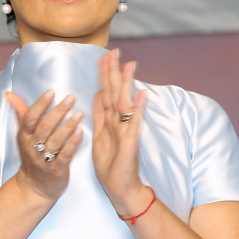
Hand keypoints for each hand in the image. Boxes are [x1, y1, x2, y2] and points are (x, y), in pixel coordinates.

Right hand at [6, 90, 83, 202]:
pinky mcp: (57, 170)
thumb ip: (21, 113)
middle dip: (58, 111)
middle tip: (71, 98)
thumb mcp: (23, 135)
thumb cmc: (32, 157)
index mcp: (24, 136)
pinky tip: (81, 132)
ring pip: (55, 140)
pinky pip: (65, 154)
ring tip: (79, 113)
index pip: (30, 118)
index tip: (51, 92)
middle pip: (44, 127)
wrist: (34, 187)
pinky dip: (73, 143)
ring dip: (68, 125)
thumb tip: (9, 94)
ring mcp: (44, 159)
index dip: (40, 104)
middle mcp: (32, 147)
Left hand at [91, 49, 150, 215]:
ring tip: (129, 64)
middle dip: (114, 72)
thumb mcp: (100, 135)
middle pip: (115, 92)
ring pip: (125, 102)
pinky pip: (134, 123)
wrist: (122, 187)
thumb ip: (99, 114)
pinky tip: (141, 94)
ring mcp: (126, 130)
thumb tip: (97, 93)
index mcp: (109, 119)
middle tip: (115, 51)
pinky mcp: (131, 142)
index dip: (105, 74)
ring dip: (126, 83)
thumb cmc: (111, 163)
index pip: (106, 91)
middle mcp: (119, 121)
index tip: (105, 55)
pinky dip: (137, 108)